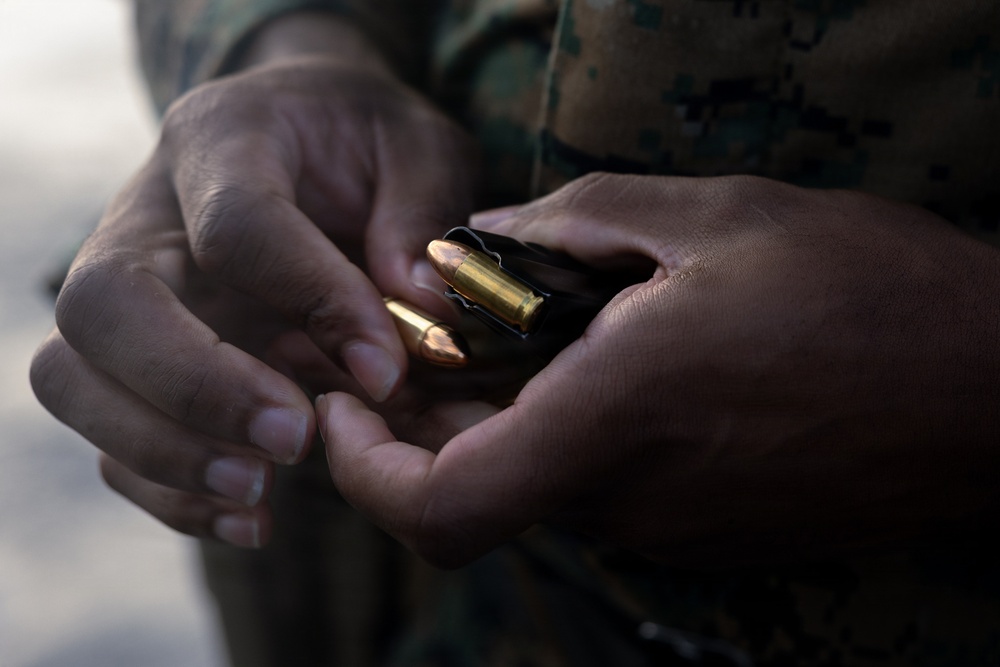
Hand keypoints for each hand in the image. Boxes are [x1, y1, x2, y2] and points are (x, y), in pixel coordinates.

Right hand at [30, 27, 477, 546]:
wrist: (303, 133)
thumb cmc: (363, 139)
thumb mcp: (419, 146)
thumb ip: (423, 212)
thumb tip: (416, 314)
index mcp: (222, 139)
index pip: (236, 226)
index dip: (312, 300)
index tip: (387, 368)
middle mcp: (147, 215)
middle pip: (104, 305)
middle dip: (197, 389)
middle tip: (296, 437)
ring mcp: (126, 290)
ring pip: (74, 380)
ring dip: (165, 453)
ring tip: (263, 493)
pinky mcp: (132, 358)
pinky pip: (107, 437)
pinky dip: (169, 492)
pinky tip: (253, 518)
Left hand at [316, 173, 999, 567]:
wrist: (996, 390)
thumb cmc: (866, 291)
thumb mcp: (711, 216)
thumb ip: (574, 223)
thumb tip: (485, 237)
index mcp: (614, 420)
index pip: (439, 508)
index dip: (363, 472)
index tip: (342, 408)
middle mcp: (629, 498)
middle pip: (478, 487)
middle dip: (434, 419)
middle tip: (442, 336)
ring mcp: (669, 528)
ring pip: (541, 485)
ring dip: (510, 420)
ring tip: (540, 334)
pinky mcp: (706, 533)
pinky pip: (603, 490)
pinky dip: (573, 436)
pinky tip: (614, 366)